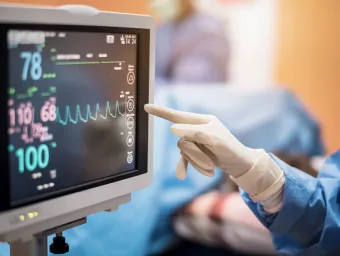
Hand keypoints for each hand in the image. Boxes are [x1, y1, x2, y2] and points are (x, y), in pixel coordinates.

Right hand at [145, 104, 262, 179]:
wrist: (239, 165)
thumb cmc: (230, 149)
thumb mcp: (214, 139)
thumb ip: (193, 132)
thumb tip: (172, 128)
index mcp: (202, 121)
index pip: (177, 115)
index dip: (161, 112)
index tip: (146, 107)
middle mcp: (196, 129)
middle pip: (181, 139)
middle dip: (193, 152)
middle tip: (209, 158)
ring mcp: (195, 141)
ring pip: (183, 151)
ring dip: (195, 161)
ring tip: (210, 166)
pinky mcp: (195, 152)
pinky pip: (183, 159)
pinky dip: (184, 166)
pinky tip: (181, 175)